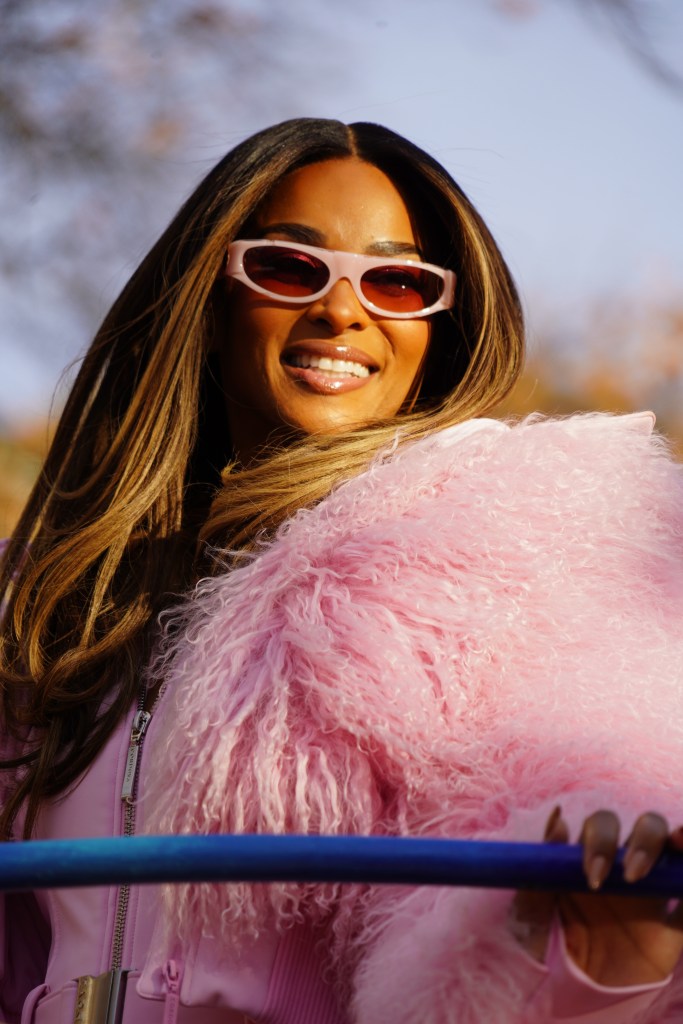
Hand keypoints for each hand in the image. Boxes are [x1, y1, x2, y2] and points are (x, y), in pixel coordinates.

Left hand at [513, 808, 682, 986]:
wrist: (568, 999)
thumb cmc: (544, 950)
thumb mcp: (531, 915)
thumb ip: (540, 872)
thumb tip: (558, 819)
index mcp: (589, 861)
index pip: (602, 828)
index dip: (602, 839)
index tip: (593, 874)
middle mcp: (623, 871)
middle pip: (646, 828)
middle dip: (645, 839)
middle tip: (630, 877)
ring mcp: (650, 898)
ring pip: (674, 853)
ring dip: (678, 842)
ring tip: (678, 844)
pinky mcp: (671, 931)